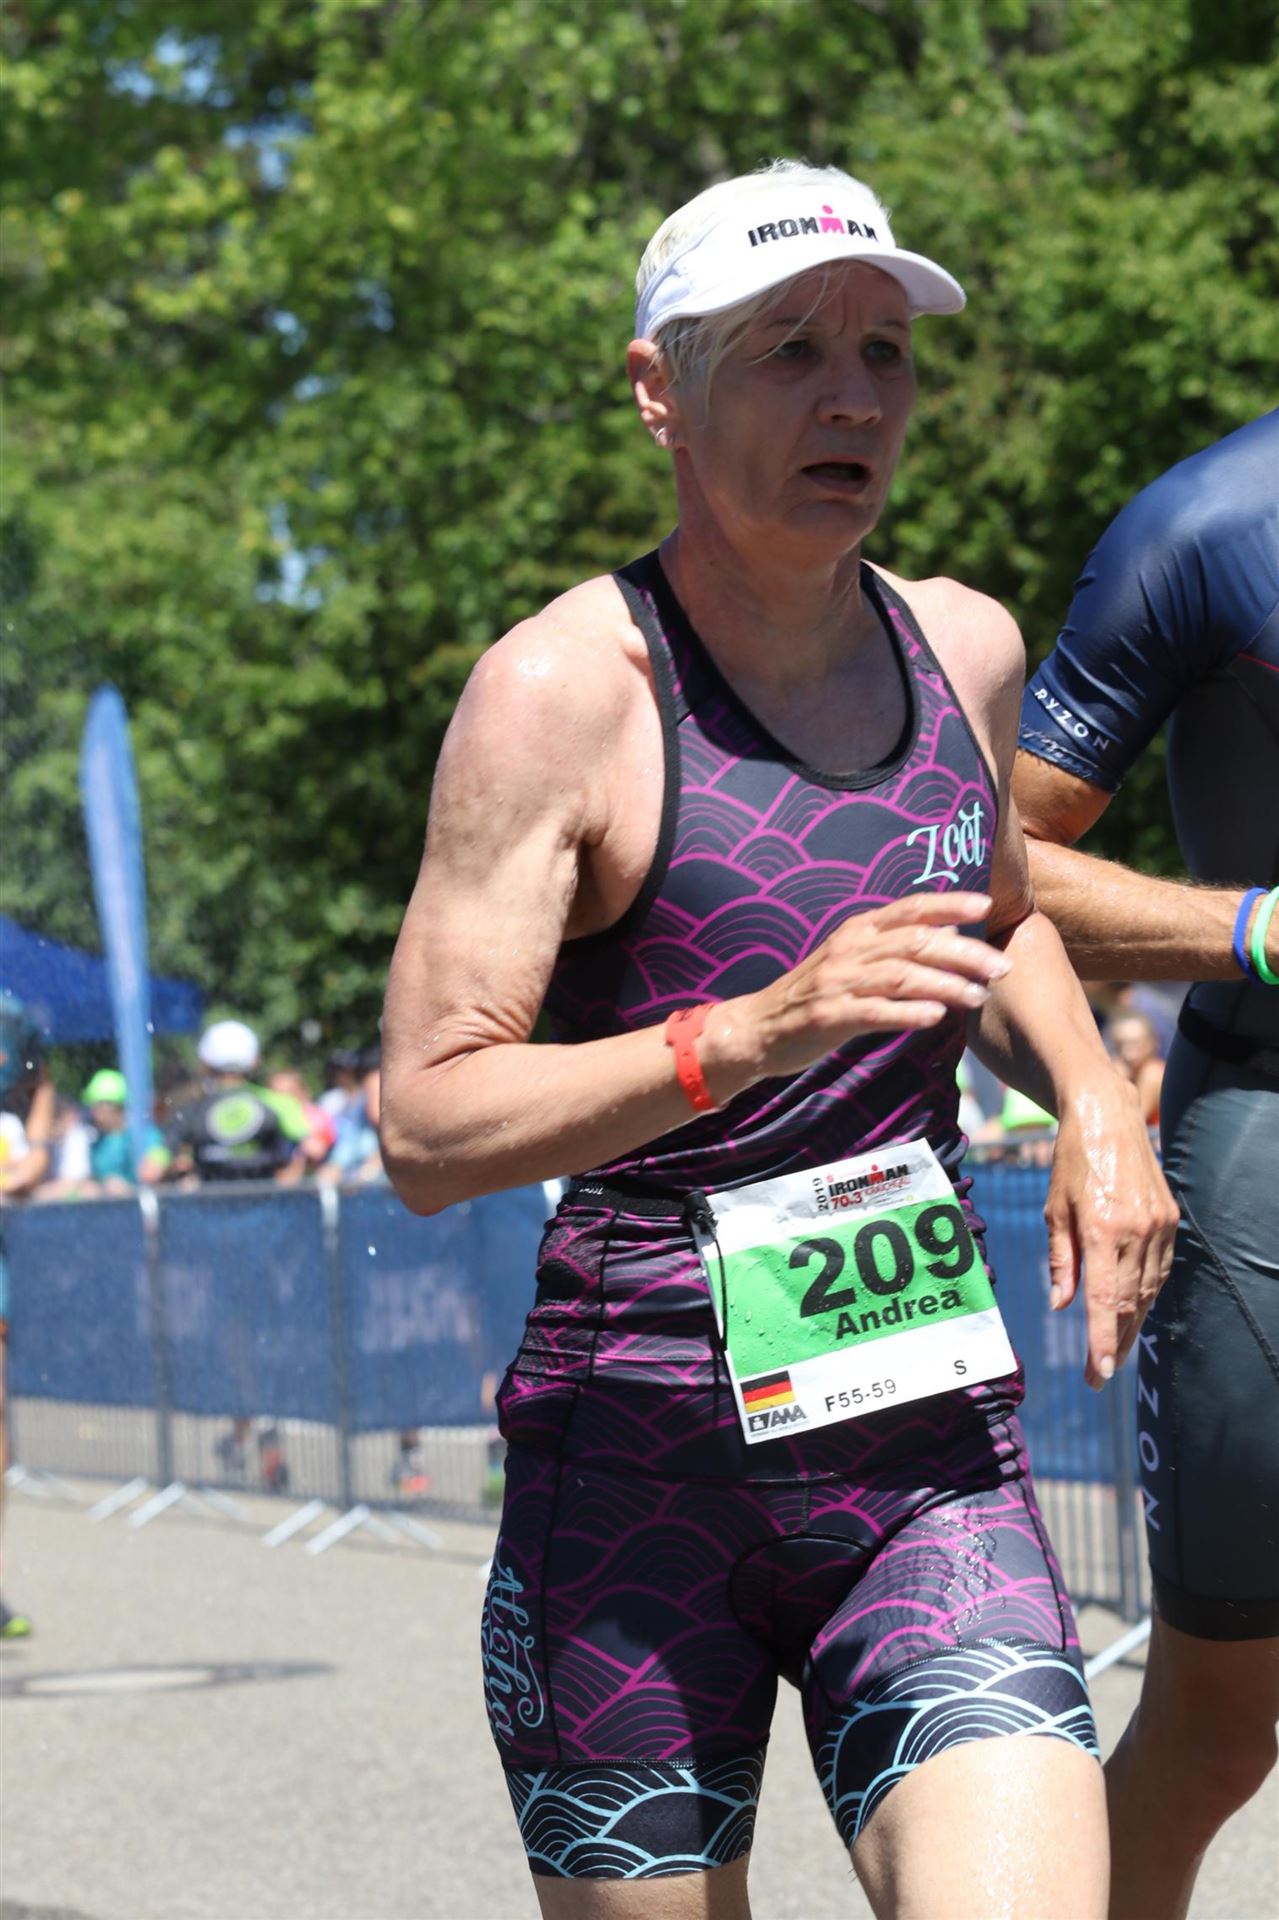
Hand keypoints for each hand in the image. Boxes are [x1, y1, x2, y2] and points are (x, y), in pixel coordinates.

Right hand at [715, 892, 1008, 1086]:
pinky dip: (909, 1012)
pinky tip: (936, 1017)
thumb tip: (951, 931)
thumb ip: (897, 946)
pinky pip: (876, 1012)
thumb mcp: (853, 960)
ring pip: (901, 976)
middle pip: (915, 942)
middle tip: (1001, 967)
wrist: (758, 1028)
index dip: (948, 903)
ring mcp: (837, 982)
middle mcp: (849, 949)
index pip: (910, 909)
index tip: (985, 906)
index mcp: (857, 930)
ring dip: (946, 985)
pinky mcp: (829, 1016)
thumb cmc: (814, 995)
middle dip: (964, 953)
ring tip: (979, 997)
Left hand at [1044, 1080, 1178, 1388]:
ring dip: (1133, 1323)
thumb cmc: (1072, 1163)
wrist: (1108, 1118)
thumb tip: (1060, 1304)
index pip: (1105, 1300)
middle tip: (1100, 1373)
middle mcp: (1134, 1231)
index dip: (1103, 1340)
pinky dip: (1147, 1293)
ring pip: (1148, 1290)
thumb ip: (1060, 1260)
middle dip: (1115, 1342)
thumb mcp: (1054, 1209)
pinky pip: (1160, 1269)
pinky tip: (1135, 1309)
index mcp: (1100, 1229)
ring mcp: (1158, 1226)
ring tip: (1115, 1349)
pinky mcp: (1170, 1220)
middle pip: (1129, 1303)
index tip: (1100, 1372)